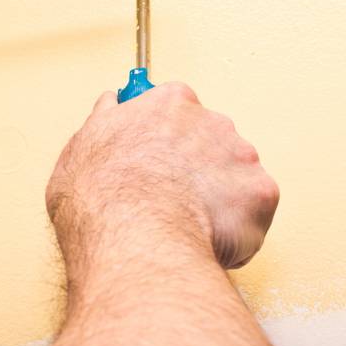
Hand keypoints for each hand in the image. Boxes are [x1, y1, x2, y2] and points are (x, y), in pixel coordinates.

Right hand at [46, 82, 278, 269]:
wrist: (134, 233)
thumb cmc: (104, 195)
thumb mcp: (83, 145)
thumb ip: (107, 122)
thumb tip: (110, 108)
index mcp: (170, 103)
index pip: (179, 110)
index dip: (168, 140)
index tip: (160, 157)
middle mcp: (212, 121)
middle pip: (213, 144)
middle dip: (198, 173)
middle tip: (172, 202)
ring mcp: (241, 156)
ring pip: (236, 180)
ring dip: (219, 202)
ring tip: (189, 227)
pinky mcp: (261, 194)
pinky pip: (254, 216)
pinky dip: (238, 233)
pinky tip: (209, 243)